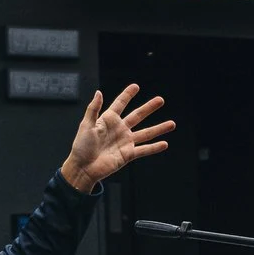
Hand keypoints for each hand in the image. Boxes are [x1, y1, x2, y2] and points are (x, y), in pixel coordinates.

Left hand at [59, 84, 174, 192]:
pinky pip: (144, 150)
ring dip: (159, 128)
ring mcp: (125, 141)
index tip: (136, 86)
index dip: (128, 95)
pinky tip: (165, 144)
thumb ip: (93, 109)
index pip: (120, 104)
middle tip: (161, 100)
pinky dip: (154, 148)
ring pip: (146, 133)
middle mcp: (119, 129)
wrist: (83, 167)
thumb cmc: (81, 146)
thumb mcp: (86, 125)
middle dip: (149, 108)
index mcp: (108, 120)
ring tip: (172, 123)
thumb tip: (98, 92)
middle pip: (138, 115)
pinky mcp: (128, 154)